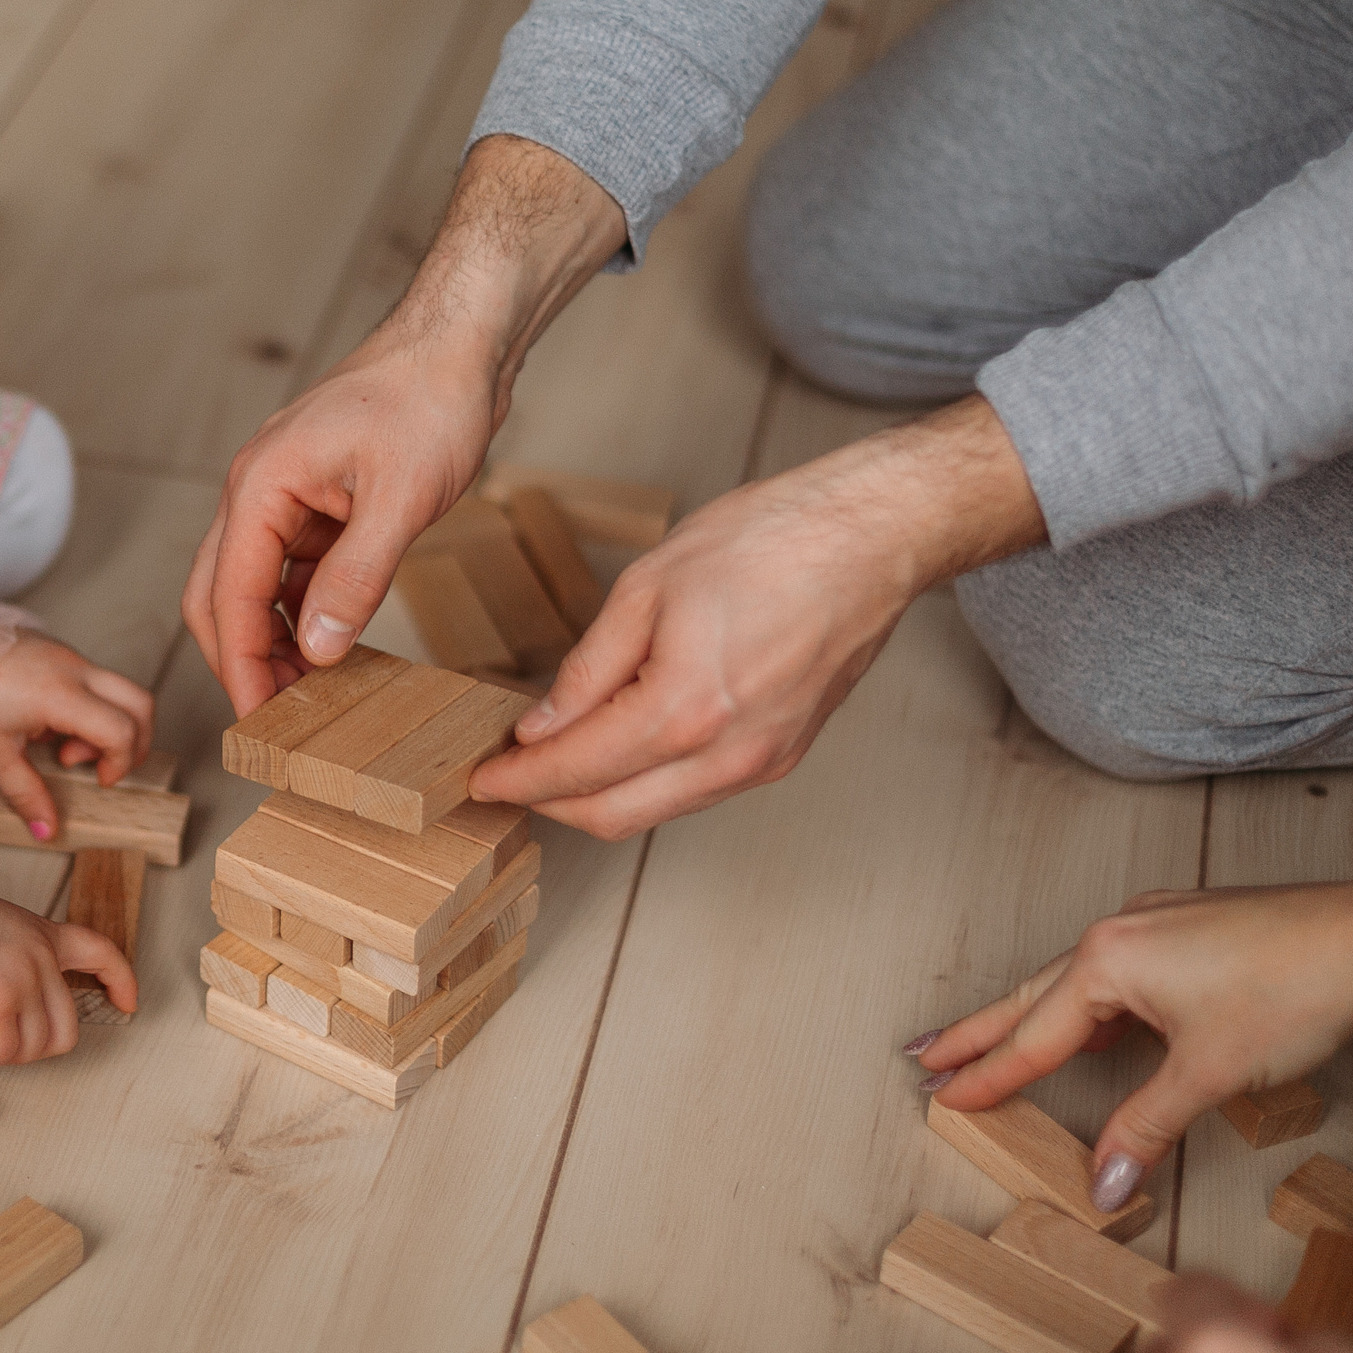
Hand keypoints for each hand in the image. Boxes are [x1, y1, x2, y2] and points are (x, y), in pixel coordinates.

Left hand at [0, 633, 154, 838]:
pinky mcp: (59, 651)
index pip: (122, 730)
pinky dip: (90, 708)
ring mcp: (70, 656)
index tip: (96, 780)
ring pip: (120, 690)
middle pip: (141, 703)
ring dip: (108, 724)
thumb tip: (47, 828)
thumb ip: (26, 792)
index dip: (120, 763)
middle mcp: (75, 669)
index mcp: (62, 694)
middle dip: (136, 742)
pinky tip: (49, 724)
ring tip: (62, 745)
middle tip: (103, 767)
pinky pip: (95, 680)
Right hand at [184, 329, 494, 712]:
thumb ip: (354, 579)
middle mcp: (258, 490)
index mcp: (260, 485)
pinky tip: (332, 645)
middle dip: (242, 660)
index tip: (259, 723)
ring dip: (272, 640)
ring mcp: (285, 495)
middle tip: (277, 720)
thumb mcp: (400, 500)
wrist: (461, 341)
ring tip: (308, 695)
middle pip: (220, 595)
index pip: (230, 597)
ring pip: (254, 585)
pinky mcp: (318, 500)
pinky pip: (293, 568)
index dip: (241, 667)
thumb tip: (315, 649)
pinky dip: (304, 611)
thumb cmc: (429, 398)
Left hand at [471, 396, 1044, 837]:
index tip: (482, 778)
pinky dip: (646, 781)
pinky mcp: (782, 756)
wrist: (870, 538)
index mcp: (685, 710)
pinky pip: (695, 790)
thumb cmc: (769, 541)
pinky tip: (618, 748)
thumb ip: (588, 668)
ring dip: (596, 796)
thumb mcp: (648, 588)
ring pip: (655, 810)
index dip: (519, 780)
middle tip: (504, 778)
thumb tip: (542, 726)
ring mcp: (762, 763)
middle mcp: (728, 755)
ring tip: (551, 762)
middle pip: (611, 814)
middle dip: (548, 802)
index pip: (577, 770)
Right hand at [913, 866, 1352, 1212]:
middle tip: (926, 1054)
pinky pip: (1113, 970)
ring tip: (993, 1043)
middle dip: (978, 1031)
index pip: (1033, 1037)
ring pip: (1072, 981)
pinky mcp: (1184, 928)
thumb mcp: (1208, 1072)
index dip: (988, 1075)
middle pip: (1031, 996)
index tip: (943, 1096)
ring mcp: (1151, 926)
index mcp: (1107, 963)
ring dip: (1031, 1015)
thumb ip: (1146, 1127)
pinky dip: (1087, 1003)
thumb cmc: (1293, 988)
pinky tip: (1094, 1022)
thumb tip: (1104, 1182)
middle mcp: (1117, 935)